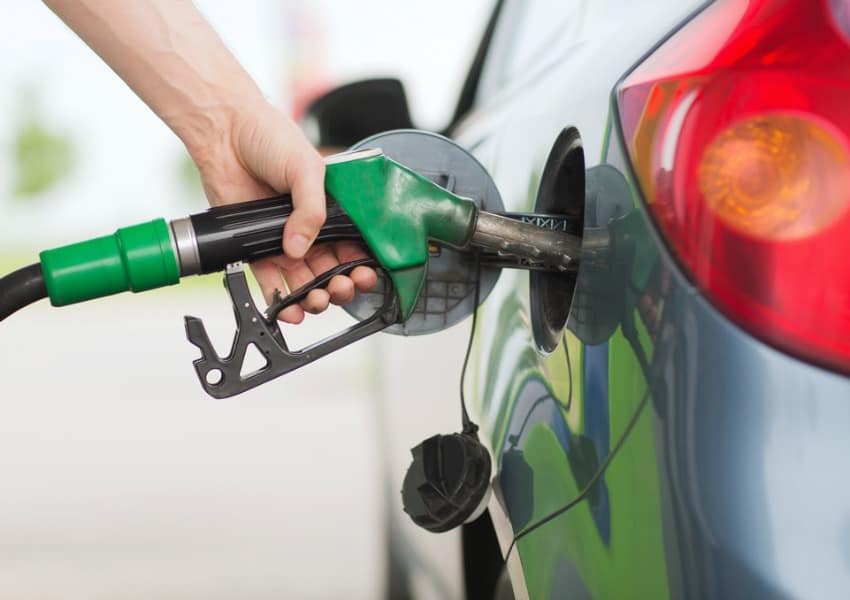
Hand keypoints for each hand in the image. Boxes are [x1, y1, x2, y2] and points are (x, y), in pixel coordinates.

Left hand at [194, 101, 375, 322]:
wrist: (225, 133)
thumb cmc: (270, 138)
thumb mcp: (306, 168)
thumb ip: (312, 209)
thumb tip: (299, 248)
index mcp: (332, 210)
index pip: (353, 246)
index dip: (360, 265)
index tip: (362, 276)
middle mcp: (309, 228)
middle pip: (332, 270)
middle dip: (340, 286)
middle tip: (340, 288)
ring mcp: (283, 240)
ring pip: (305, 281)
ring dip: (314, 298)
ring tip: (316, 300)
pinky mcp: (255, 248)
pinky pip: (271, 281)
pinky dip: (280, 299)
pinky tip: (290, 309)